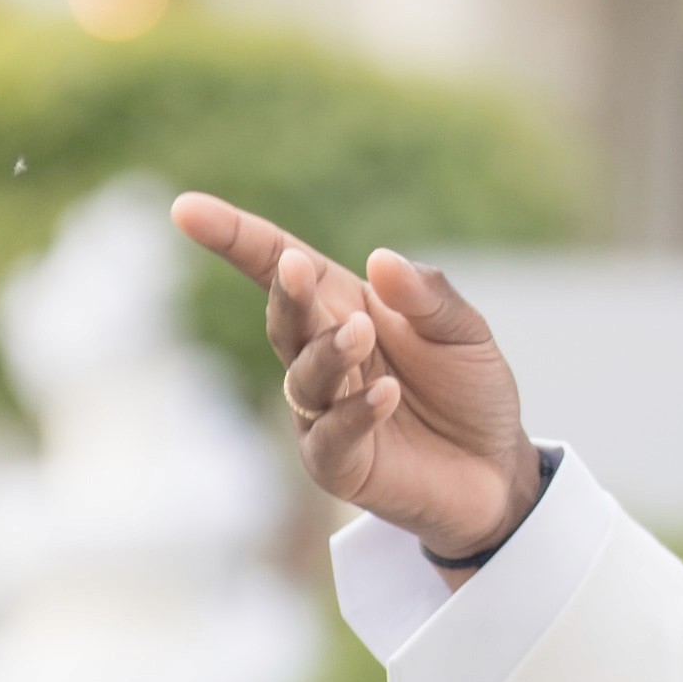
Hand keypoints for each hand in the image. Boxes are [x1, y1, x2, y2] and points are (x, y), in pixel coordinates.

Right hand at [170, 197, 540, 564]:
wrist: (496, 470)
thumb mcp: (464, 331)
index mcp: (343, 308)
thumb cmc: (469, 391)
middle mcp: (322, 357)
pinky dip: (356, 412)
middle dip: (285, 295)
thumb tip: (381, 260)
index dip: (233, 237)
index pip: (279, 266)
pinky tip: (386, 394)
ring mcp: (322, 413)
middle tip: (295, 270)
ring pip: (304, 376)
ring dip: (328, 351)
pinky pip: (332, 435)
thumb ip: (429, 296)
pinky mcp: (338, 464)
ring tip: (363, 333)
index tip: (186, 211)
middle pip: (285, 319)